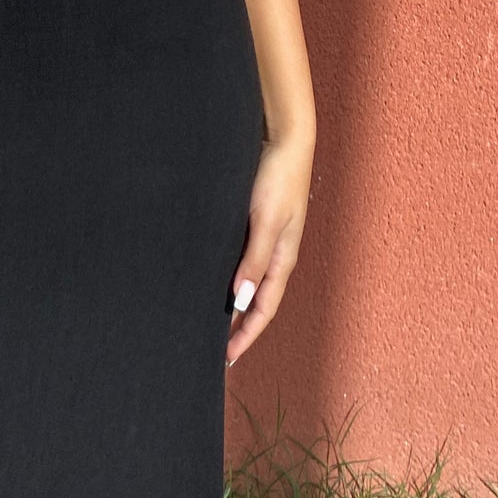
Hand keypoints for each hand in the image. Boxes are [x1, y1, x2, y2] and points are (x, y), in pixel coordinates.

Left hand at [226, 131, 312, 366]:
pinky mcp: (257, 222)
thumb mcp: (265, 221)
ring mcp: (267, 238)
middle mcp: (276, 253)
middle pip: (258, 300)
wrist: (285, 138)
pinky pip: (244, 260)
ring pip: (250, 281)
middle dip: (241, 327)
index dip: (246, 335)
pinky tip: (216, 279)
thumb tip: (241, 301)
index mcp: (283, 258)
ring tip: (212, 320)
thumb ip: (254, 260)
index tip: (227, 359)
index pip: (263, 309)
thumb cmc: (278, 177)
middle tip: (217, 348)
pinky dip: (232, 277)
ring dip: (236, 303)